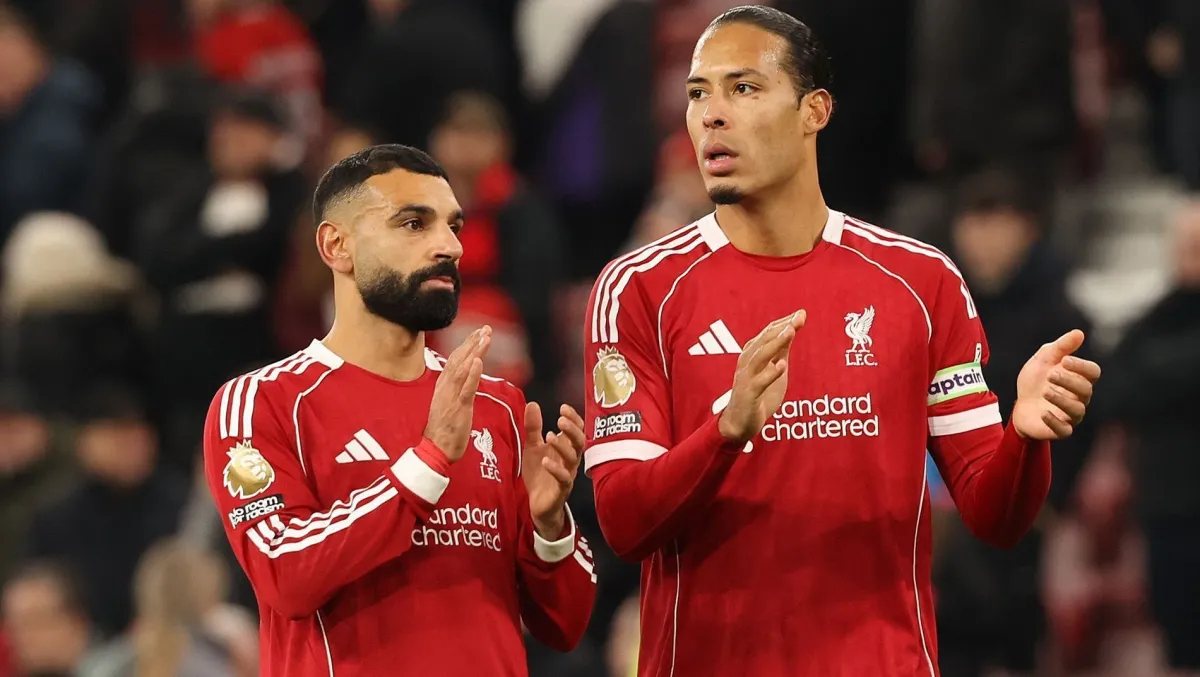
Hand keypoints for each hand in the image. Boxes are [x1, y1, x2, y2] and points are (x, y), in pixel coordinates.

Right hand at [423, 326, 490, 461]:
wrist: (435, 450)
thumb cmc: (444, 430)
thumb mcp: (448, 404)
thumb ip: (455, 390)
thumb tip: (465, 378)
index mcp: (443, 386)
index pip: (455, 360)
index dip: (467, 345)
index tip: (478, 332)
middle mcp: (445, 388)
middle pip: (459, 359)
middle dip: (472, 342)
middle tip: (485, 328)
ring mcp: (451, 397)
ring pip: (463, 369)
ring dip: (474, 352)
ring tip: (485, 337)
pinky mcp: (458, 408)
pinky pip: (465, 389)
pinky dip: (472, 374)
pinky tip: (478, 361)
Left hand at [522, 402, 584, 539]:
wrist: (538, 504)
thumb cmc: (540, 473)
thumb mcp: (533, 447)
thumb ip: (534, 428)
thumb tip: (532, 403)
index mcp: (566, 448)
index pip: (577, 430)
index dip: (574, 418)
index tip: (563, 408)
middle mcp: (570, 460)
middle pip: (580, 442)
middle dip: (572, 429)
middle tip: (561, 419)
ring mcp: (567, 474)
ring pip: (573, 458)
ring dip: (563, 446)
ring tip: (549, 436)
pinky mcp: (561, 490)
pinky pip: (564, 478)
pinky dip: (556, 469)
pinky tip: (545, 461)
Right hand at [718, 310, 805, 443]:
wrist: (740, 423)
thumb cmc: (758, 395)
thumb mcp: (774, 369)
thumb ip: (781, 351)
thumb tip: (792, 328)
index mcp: (752, 354)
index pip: (768, 333)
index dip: (784, 322)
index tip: (802, 313)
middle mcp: (747, 363)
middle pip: (763, 340)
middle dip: (781, 328)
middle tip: (798, 318)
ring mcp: (746, 378)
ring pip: (759, 357)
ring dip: (775, 343)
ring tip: (790, 332)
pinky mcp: (748, 395)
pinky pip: (759, 382)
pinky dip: (770, 373)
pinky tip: (782, 365)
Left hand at [1012, 330, 1101, 439]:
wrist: (1019, 404)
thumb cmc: (1036, 381)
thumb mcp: (1043, 360)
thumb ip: (1060, 347)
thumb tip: (1079, 333)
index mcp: (1079, 378)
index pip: (1093, 372)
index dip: (1082, 366)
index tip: (1064, 361)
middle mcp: (1080, 397)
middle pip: (1086, 389)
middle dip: (1069, 381)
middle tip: (1050, 375)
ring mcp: (1071, 415)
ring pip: (1077, 410)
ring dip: (1062, 399)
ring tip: (1045, 391)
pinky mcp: (1060, 430)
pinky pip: (1065, 430)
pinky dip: (1055, 421)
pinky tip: (1043, 412)